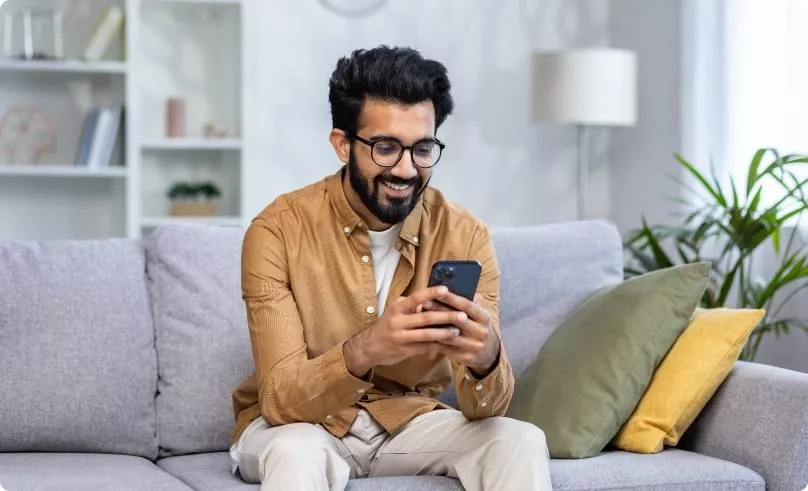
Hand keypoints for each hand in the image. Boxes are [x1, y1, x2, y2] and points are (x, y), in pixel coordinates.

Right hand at [343, 286, 465, 377]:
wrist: (370, 347)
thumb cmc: (387, 326)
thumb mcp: (395, 311)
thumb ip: (411, 305)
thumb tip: (432, 299)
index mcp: (397, 309)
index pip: (415, 298)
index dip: (430, 293)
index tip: (446, 290)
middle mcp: (398, 322)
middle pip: (425, 318)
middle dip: (446, 316)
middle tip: (462, 315)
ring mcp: (401, 337)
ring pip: (427, 334)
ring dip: (444, 333)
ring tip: (457, 331)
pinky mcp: (404, 351)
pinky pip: (424, 347)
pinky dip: (437, 345)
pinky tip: (448, 344)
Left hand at [424, 293, 499, 374]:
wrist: (488, 353)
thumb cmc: (477, 326)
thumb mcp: (479, 313)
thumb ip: (470, 301)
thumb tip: (456, 285)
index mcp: (484, 317)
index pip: (466, 305)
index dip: (451, 298)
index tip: (437, 291)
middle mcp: (480, 332)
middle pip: (456, 319)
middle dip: (438, 310)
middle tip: (423, 302)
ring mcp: (473, 346)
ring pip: (448, 335)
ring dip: (433, 326)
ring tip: (419, 318)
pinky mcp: (464, 357)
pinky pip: (445, 348)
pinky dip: (433, 340)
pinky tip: (422, 333)